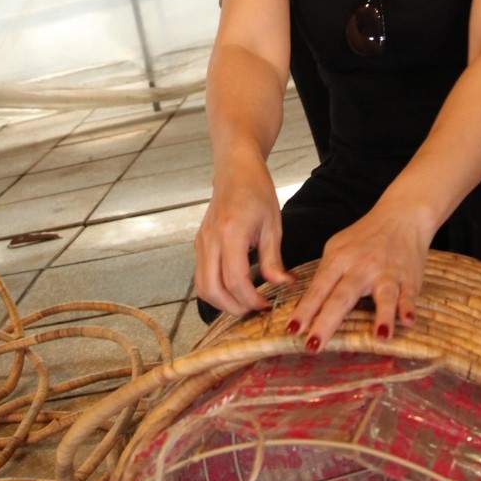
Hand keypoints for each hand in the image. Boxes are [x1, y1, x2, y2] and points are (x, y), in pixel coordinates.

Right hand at [194, 155, 291, 315]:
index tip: (266, 304)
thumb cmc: (256, 191)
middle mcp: (210, 240)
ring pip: (202, 287)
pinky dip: (215, 290)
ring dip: (222, 302)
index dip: (251, 298)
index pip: (235, 279)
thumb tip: (281, 285)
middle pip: (212, 290)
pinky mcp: (199, 244)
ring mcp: (201, 243)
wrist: (235, 170)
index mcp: (231, 233)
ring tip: (244, 302)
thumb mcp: (273, 225)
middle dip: (234, 307)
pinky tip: (235, 289)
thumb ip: (273, 259)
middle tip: (255, 309)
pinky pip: (201, 276)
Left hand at [287, 199, 430, 349]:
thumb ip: (325, 275)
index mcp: (339, 259)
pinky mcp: (409, 276)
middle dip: (326, 321)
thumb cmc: (365, 237)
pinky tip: (408, 321)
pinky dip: (409, 306)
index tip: (292, 329)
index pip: (318, 288)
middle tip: (314, 345)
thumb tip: (305, 305)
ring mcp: (387, 272)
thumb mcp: (337, 248)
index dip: (305, 309)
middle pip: (343, 296)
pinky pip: (409, 293)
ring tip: (380, 337)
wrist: (402, 215)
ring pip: (384, 294)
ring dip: (383, 315)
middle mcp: (362, 267)